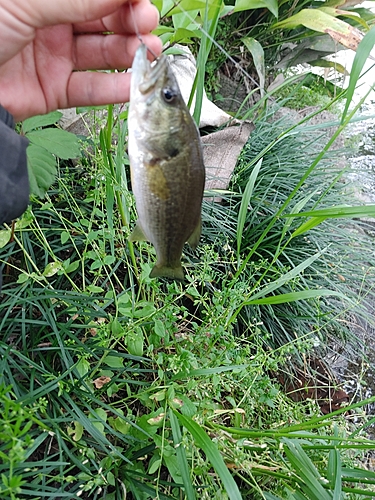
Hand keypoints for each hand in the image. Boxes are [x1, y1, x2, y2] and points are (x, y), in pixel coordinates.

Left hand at [0, 0, 160, 121]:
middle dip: (129, 20)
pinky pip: (90, 89)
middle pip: (100, 18)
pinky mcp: (53, 89)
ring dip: (129, 53)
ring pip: (100, 53)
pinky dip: (114, 88)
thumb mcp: (27, 2)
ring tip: (150, 52)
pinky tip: (134, 84)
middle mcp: (49, 20)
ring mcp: (52, 56)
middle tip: (148, 23)